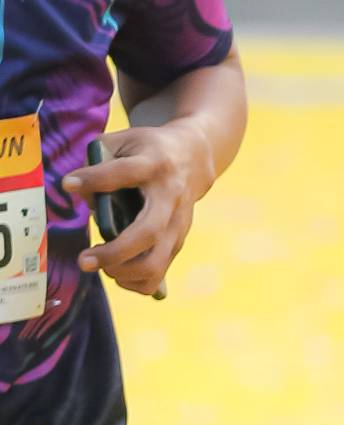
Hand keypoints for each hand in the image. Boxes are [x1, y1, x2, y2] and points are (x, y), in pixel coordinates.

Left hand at [64, 121, 213, 298]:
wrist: (195, 159)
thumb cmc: (149, 150)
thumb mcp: (124, 142)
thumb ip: (98, 162)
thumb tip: (83, 197)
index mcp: (154, 165)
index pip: (123, 173)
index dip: (94, 179)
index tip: (68, 184)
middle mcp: (170, 197)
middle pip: (147, 233)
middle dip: (113, 253)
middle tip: (84, 260)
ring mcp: (178, 224)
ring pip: (155, 263)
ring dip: (121, 271)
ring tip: (99, 262)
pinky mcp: (178, 243)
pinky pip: (156, 276)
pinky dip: (132, 282)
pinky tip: (116, 270)